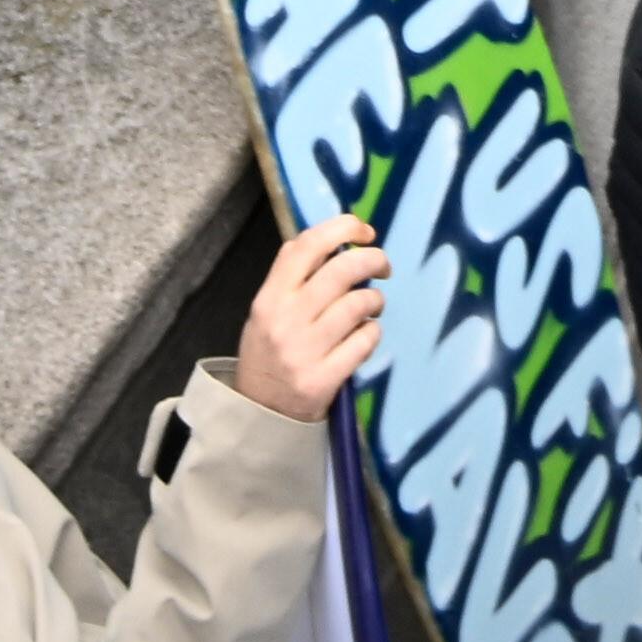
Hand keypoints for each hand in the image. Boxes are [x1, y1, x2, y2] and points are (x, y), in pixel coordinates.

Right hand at [229, 211, 390, 413]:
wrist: (259, 413)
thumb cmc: (268, 353)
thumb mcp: (266, 310)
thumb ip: (292, 277)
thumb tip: (333, 241)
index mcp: (269, 297)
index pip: (307, 246)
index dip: (343, 228)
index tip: (365, 231)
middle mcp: (286, 320)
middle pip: (342, 270)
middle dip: (373, 260)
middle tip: (382, 267)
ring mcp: (305, 351)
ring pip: (359, 303)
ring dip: (374, 299)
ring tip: (372, 306)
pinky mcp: (324, 379)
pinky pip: (365, 340)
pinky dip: (372, 333)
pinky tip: (365, 336)